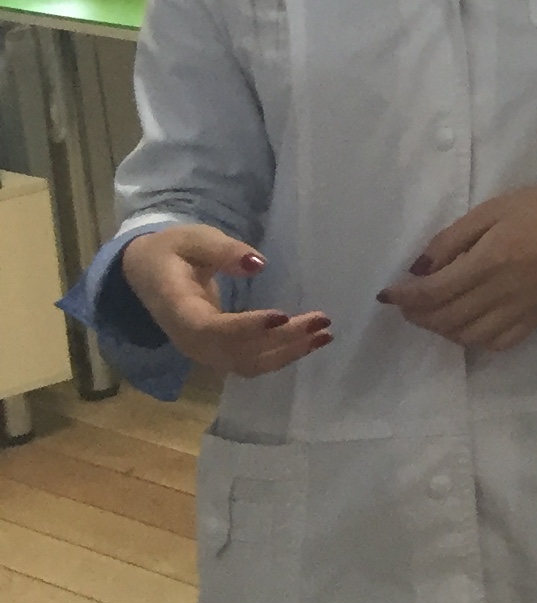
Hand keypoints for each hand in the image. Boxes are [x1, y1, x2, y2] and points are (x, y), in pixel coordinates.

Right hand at [120, 225, 330, 376]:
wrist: (148, 272)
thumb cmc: (172, 251)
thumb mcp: (193, 239)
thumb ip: (222, 250)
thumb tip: (257, 264)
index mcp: (176, 308)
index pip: (210, 329)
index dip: (245, 328)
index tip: (282, 316)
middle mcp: (188, 339)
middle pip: (236, 351)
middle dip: (281, 340)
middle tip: (321, 321)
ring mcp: (203, 351)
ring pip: (247, 363)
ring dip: (288, 352)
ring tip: (324, 334)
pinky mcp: (217, 353)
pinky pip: (250, 362)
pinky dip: (282, 355)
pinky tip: (311, 342)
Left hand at [380, 182, 536, 353]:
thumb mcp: (491, 209)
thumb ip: (452, 239)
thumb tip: (419, 269)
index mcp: (490, 260)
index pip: (434, 292)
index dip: (404, 296)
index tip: (388, 293)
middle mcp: (502, 292)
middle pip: (445, 318)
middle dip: (417, 314)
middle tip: (407, 302)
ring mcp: (520, 310)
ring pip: (466, 336)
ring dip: (440, 328)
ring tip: (433, 311)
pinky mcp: (535, 320)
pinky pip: (496, 343)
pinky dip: (472, 340)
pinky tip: (466, 324)